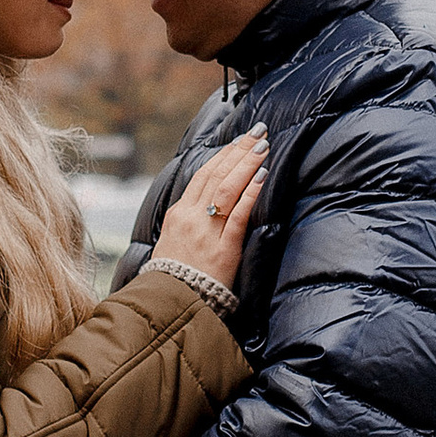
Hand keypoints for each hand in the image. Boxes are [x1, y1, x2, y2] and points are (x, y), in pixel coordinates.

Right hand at [155, 127, 266, 289]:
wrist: (171, 303)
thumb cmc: (175, 274)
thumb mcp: (174, 240)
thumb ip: (189, 219)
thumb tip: (206, 202)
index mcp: (179, 213)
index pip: (202, 175)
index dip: (222, 155)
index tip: (238, 140)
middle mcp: (191, 217)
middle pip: (217, 175)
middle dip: (238, 151)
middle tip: (257, 133)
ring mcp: (206, 232)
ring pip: (228, 189)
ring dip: (247, 164)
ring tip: (263, 147)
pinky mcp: (223, 249)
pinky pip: (238, 215)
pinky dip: (250, 193)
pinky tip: (262, 176)